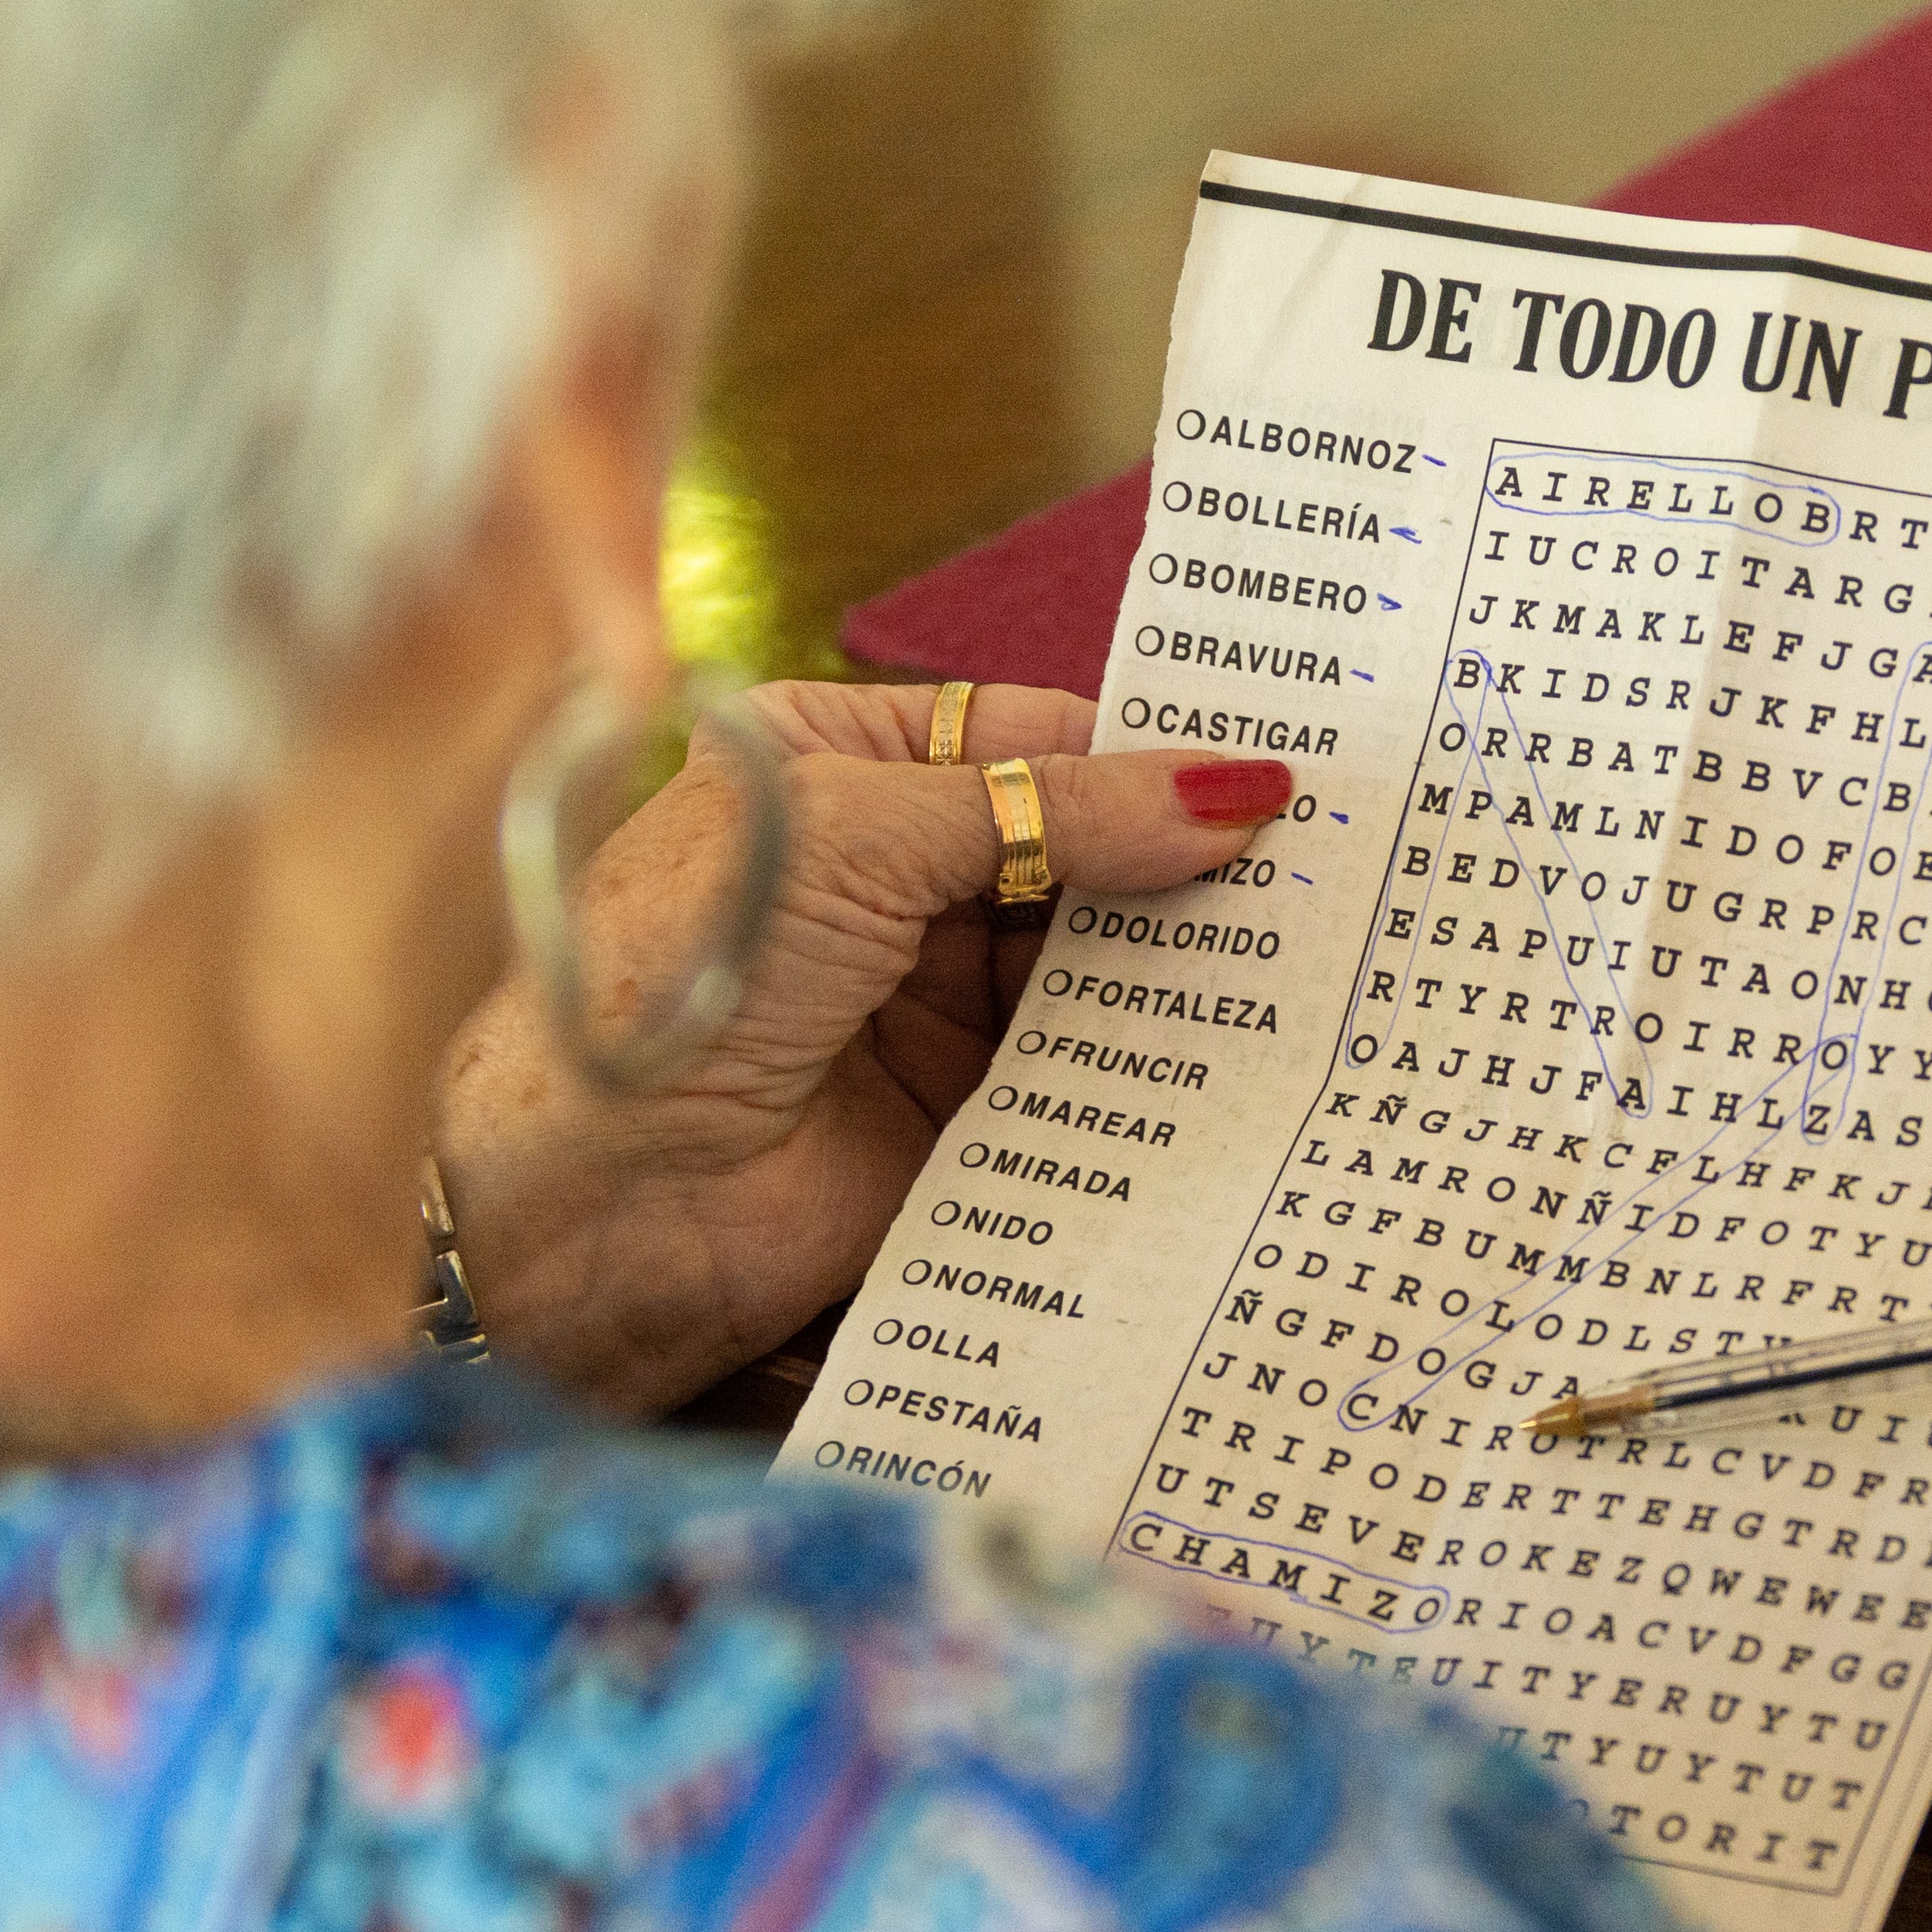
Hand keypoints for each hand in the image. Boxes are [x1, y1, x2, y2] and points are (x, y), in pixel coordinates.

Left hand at [436, 682, 1286, 1413]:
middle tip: (1333, 859)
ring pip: (1096, 966)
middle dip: (1187, 861)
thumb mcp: (862, 833)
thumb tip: (1231, 793)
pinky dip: (1162, 1065)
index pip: (1034, 739)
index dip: (1152, 753)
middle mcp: (893, 876)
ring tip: (1324, 947)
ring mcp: (929, 1000)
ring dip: (1190, 965)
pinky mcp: (962, 1115)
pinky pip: (1088, 1075)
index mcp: (844, 766)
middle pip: (1080, 853)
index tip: (1284, 767)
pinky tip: (1257, 1045)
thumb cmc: (678, 969)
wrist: (598, 1191)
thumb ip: (1052, 812)